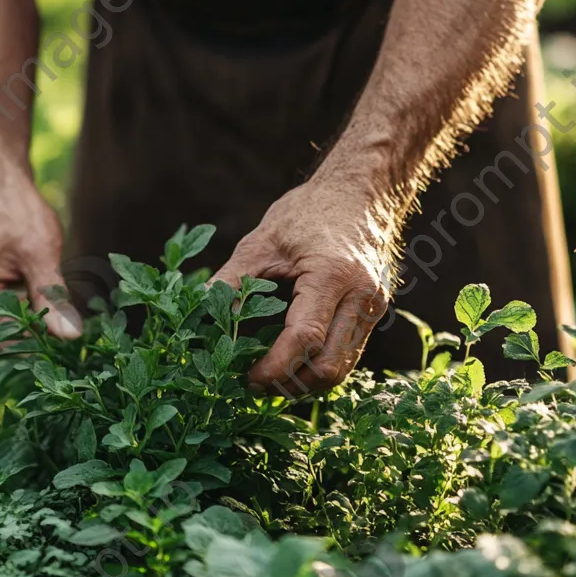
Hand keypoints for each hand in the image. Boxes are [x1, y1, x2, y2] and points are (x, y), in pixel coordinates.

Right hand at [0, 177, 82, 352]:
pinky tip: (60, 320)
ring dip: (39, 338)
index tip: (70, 359)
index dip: (37, 357)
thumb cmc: (14, 212)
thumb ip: (51, 295)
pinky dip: (35, 323)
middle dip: (40, 351)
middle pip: (6, 349)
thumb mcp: (39, 253)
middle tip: (78, 352)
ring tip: (72, 337)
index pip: (4, 350)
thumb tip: (70, 337)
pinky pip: (12, 323)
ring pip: (11, 338)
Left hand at [211, 181, 390, 393]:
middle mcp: (361, 297)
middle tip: (253, 384)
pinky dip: (319, 366)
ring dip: (305, 382)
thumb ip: (232, 280)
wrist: (360, 191)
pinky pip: (348, 354)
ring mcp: (373, 307)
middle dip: (289, 385)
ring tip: (269, 377)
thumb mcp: (261, 241)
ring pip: (342, 368)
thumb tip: (201, 314)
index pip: (304, 339)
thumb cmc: (308, 211)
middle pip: (329, 367)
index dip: (273, 367)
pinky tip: (291, 362)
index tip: (246, 378)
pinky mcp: (374, 312)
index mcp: (332, 275)